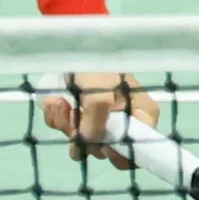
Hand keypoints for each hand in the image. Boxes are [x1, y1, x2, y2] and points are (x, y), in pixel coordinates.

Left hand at [42, 72, 160, 165]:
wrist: (70, 46)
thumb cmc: (96, 65)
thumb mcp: (100, 94)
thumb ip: (97, 122)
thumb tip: (88, 143)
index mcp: (141, 115)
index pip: (140, 150)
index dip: (120, 154)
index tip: (102, 145)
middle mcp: (123, 121)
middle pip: (105, 149)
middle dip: (85, 137)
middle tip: (76, 118)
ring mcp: (98, 120)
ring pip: (81, 141)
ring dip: (66, 125)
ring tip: (62, 103)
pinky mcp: (77, 116)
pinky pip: (66, 129)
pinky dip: (57, 117)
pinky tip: (57, 101)